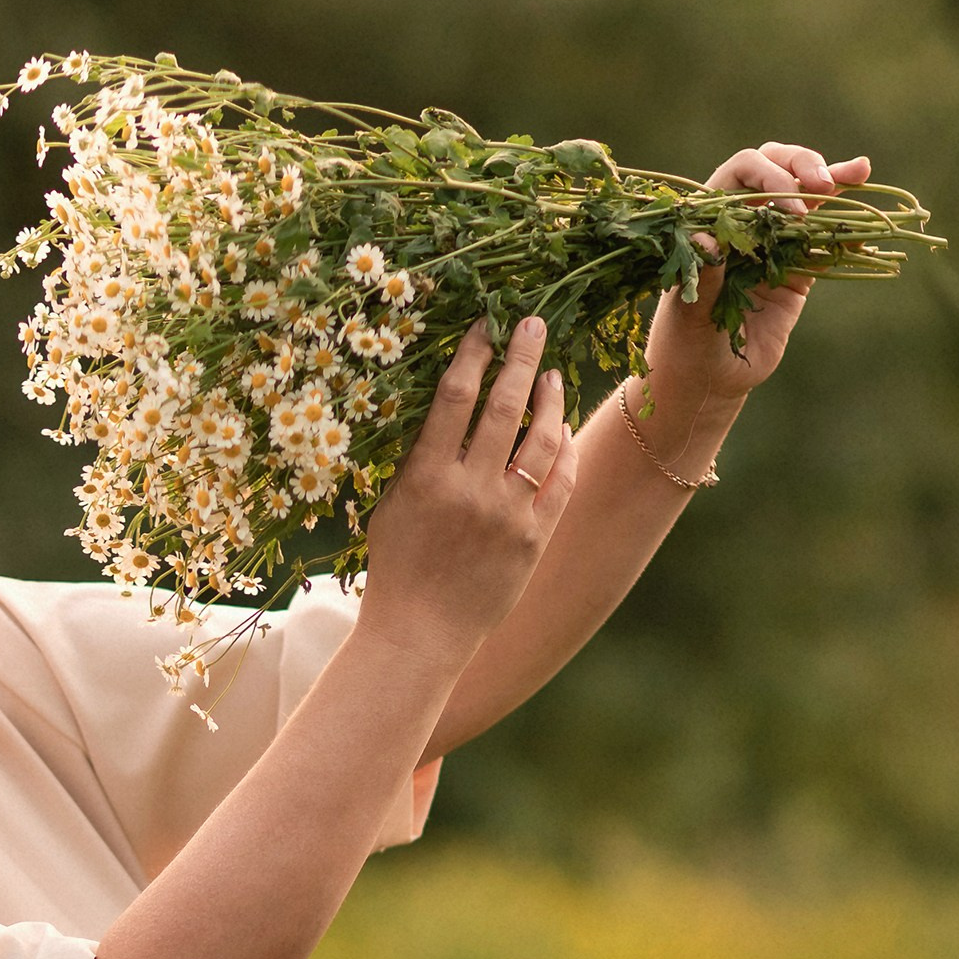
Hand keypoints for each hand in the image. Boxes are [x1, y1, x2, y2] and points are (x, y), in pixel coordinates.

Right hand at [360, 316, 577, 656]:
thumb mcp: (392, 506)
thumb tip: (449, 407)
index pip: (454, 397)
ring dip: (550, 399)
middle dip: (521, 358)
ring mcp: (508, 515)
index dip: (473, 353)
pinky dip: (566, 450)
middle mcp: (470, 491)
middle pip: (504, 406)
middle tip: (532, 323)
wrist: (420, 634)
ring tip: (552, 375)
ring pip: (542, 439)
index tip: (485, 324)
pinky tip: (564, 431)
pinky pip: (562, 482)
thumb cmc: (396, 568)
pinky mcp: (534, 539)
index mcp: (426, 478)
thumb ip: (419, 460)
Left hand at [646, 141, 871, 409]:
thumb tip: (705, 237)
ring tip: (860, 171)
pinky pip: (825, 245)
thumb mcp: (690, 314)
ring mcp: (774, 243)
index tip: (790, 206)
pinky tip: (866, 232)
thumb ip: (703, 276)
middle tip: (825, 184)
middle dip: (803, 167)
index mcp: (712, 219)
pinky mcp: (798, 270)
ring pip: (808, 201)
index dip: (768, 177)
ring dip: (835, 184)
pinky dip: (847, 235)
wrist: (708, 380)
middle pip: (777, 170)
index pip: (741, 172)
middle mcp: (745, 222)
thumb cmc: (686, 343)